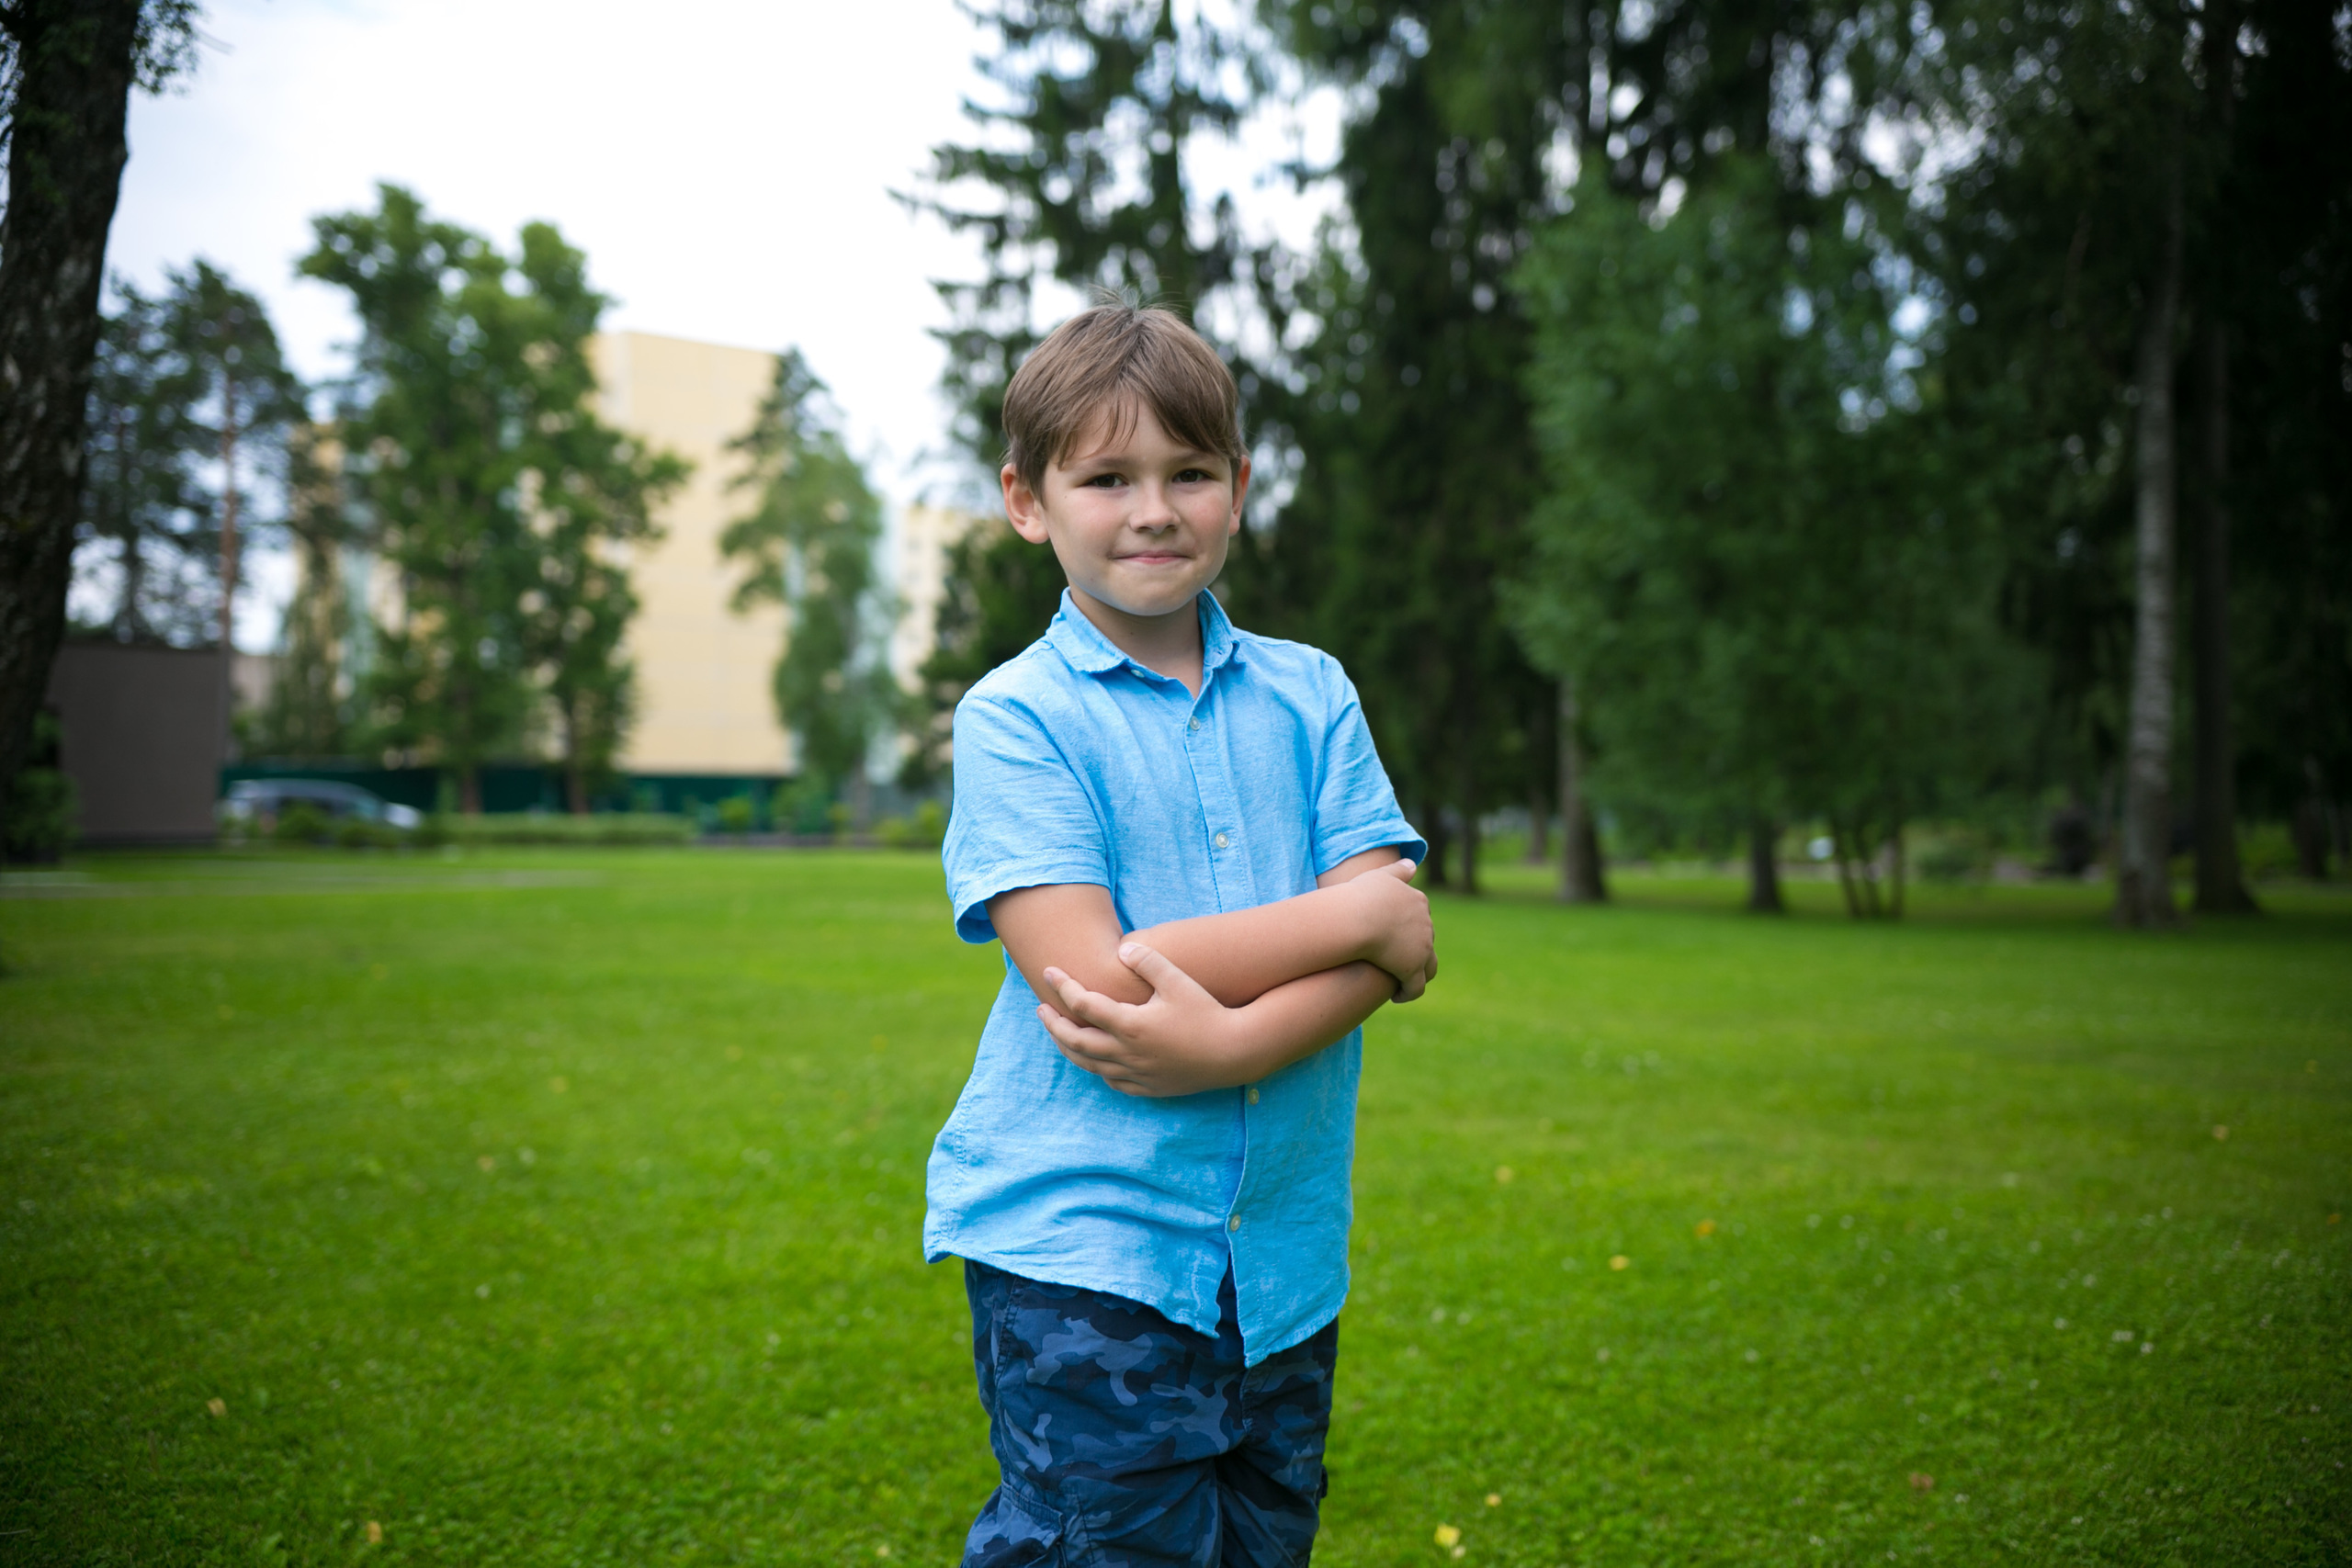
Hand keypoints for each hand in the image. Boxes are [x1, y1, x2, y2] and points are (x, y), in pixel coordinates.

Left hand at [1037, 942, 1255, 1097]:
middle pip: (1075, 1041)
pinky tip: (1096, 1059)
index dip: (1062, 987)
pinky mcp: (1149, 1087)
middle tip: (1041, 1009)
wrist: (1236, 1052)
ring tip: (1059, 1033)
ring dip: (1069, 1047)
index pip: (1082, 1005)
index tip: (1049, 972)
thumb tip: (1121, 947)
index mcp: (1130, 1025)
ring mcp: (1136, 1073)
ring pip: (1089, 1064)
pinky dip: (1096, 1068)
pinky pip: (1112, 1081)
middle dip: (1053, 1024)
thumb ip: (1147, 961)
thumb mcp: (1178, 980)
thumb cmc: (1208, 1012)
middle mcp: (1127, 1053)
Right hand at [1344, 858, 1436, 1001]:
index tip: (1396, 936)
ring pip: (1428, 967)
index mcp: (1419, 902)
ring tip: (1402, 981)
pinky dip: (1408, 992)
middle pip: (1426, 940)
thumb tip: (1413, 863)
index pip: (1421, 915)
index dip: (1410, 927)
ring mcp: (1421, 948)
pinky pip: (1415, 987)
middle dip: (1415, 950)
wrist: (1356, 919)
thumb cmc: (1361, 897)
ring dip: (1418, 975)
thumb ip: (1398, 870)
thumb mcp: (1381, 876)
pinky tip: (1396, 996)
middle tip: (1396, 959)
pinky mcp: (1412, 970)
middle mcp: (1426, 925)